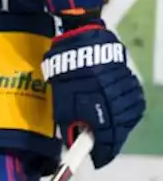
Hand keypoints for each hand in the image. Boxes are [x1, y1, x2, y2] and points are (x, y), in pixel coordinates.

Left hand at [42, 22, 145, 167]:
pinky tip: (114, 110)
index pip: (105, 137)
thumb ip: (68, 117)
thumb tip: (72, 136)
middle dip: (109, 139)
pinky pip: (132, 104)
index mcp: (98, 104)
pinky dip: (123, 110)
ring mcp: (127, 89)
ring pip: (127, 117)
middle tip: (101, 145)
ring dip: (117, 125)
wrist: (81, 36)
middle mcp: (116, 99)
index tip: (97, 157)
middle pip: (118, 130)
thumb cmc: (66, 65)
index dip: (101, 150)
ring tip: (106, 127)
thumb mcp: (62, 94)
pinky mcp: (133, 81)